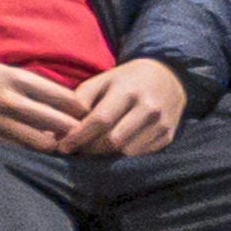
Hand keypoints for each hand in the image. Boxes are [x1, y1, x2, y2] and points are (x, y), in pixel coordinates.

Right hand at [0, 53, 89, 151]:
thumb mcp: (2, 70)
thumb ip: (30, 86)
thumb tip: (63, 103)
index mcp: (16, 78)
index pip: (63, 97)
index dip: (81, 109)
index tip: (90, 115)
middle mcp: (10, 100)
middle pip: (58, 123)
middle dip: (75, 131)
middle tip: (83, 136)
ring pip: (42, 142)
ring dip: (54, 145)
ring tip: (60, 145)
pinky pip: (19, 148)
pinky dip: (31, 150)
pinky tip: (36, 148)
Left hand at [63, 57, 188, 156]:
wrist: (168, 77)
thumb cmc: (127, 80)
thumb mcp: (102, 80)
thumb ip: (81, 99)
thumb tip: (61, 126)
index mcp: (128, 91)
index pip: (100, 120)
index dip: (79, 136)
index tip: (62, 145)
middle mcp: (148, 108)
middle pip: (113, 139)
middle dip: (90, 146)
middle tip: (76, 147)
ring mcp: (161, 124)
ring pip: (127, 150)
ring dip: (106, 152)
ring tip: (94, 144)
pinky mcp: (169, 136)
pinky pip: (141, 153)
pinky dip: (124, 152)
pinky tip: (115, 144)